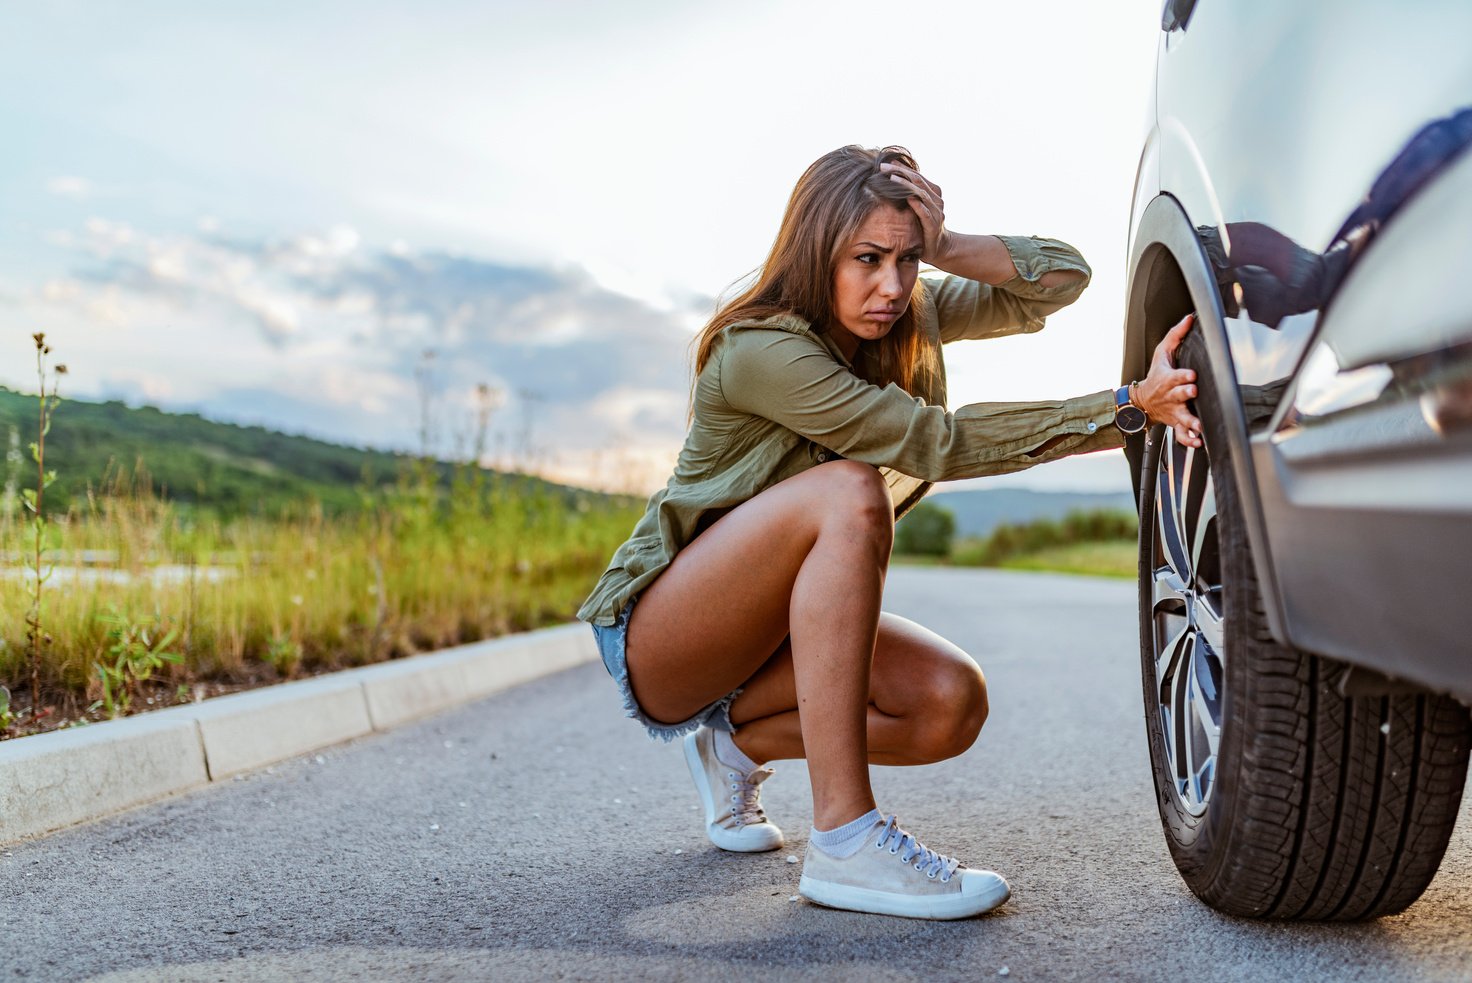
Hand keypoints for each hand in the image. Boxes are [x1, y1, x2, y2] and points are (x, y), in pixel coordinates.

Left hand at [879, 161, 951, 263]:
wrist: (940, 248)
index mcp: (932, 193)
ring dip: (906, 185)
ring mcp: (936, 211)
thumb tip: (890, 182)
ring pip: (921, 193)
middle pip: (917, 180)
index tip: (885, 162)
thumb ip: (909, 196)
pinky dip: (917, 205)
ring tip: (892, 178)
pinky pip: (925, 213)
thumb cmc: (923, 227)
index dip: (901, 168)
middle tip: (883, 166)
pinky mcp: (933, 225)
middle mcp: (936, 199)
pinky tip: (909, 198)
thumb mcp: (917, 208)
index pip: (916, 175)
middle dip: (900, 172)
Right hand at [1136, 313, 1203, 447]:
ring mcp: (1173, 411)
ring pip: (1181, 417)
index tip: (1191, 375)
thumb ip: (1176, 335)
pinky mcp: (1176, 423)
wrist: (1141, 401)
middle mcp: (1171, 396)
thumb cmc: (1155, 375)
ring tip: (1198, 426)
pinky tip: (1198, 442)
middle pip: (1178, 395)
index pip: (1175, 376)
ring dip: (1190, 421)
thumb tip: (1190, 318)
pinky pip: (1181, 434)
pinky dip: (1188, 440)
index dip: (1183, 375)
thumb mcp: (1161, 353)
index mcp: (1168, 379)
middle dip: (1185, 393)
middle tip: (1193, 391)